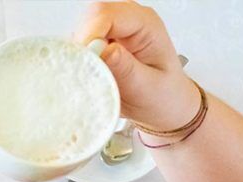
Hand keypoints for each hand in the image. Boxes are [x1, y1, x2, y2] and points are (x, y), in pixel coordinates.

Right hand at [75, 1, 199, 131]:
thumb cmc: (163, 95)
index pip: (108, 15)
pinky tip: (86, 74)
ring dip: (78, 52)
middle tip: (84, 69)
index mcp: (146, 25)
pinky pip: (80, 44)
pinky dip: (77, 59)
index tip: (84, 60)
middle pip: (92, 16)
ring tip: (88, 75)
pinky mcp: (102, 43)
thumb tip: (105, 51)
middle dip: (81, 42)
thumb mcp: (148, 87)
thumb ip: (127, 69)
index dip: (90, 34)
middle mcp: (129, 22)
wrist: (165, 105)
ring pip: (82, 29)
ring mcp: (114, 31)